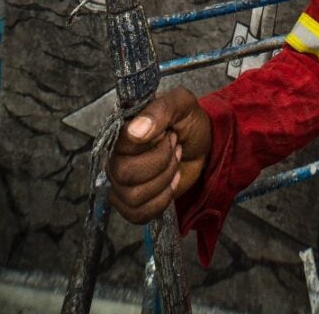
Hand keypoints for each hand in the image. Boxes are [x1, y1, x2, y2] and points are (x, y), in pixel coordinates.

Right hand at [106, 86, 211, 223]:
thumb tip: (135, 130)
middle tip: (174, 147)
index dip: (151, 143)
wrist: (203, 146)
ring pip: (132, 196)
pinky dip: (162, 201)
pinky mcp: (132, 203)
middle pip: (123, 173)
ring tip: (173, 163)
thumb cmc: (189, 123)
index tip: (168, 133)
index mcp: (122, 129)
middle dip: (160, 162)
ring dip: (163, 180)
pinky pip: (137, 214)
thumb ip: (160, 109)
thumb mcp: (182, 104)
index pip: (121, 144)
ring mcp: (120, 182)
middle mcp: (114, 156)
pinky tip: (171, 182)